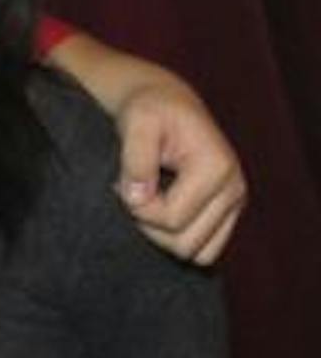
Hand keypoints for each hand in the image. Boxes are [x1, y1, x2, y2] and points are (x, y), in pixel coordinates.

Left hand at [111, 82, 245, 264]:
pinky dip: (178, 239)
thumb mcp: (136, 123)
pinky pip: (205, 251)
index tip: (122, 184)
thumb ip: (136, 161)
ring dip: (163, 237)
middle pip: (185, 244)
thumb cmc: (149, 111)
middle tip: (135, 194)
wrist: (167, 104)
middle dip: (150, 226)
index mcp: (217, 168)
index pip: (171, 219)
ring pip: (196, 254)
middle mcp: (235, 189)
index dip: (138, 209)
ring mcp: (235, 204)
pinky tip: (162, 211)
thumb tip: (138, 200)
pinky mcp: (228, 213)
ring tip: (149, 202)